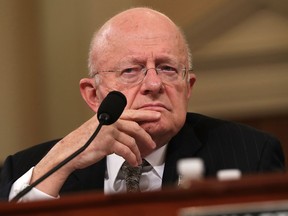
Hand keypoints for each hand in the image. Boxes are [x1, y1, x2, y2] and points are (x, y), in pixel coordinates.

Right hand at [31, 109, 159, 196]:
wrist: (69, 151)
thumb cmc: (84, 140)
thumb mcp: (99, 127)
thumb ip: (114, 125)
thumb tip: (130, 131)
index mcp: (109, 114)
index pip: (131, 113)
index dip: (146, 115)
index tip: (157, 116)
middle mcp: (110, 119)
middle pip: (135, 127)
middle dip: (146, 137)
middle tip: (152, 144)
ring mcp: (108, 130)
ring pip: (131, 141)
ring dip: (137, 153)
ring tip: (139, 159)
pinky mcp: (107, 142)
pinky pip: (125, 151)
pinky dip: (132, 158)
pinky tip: (133, 162)